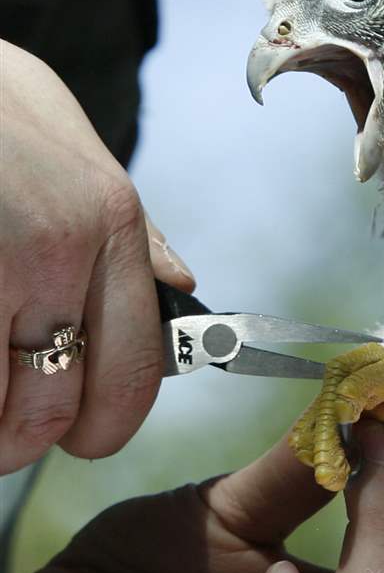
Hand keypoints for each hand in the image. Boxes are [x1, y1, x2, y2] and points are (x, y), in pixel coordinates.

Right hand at [0, 41, 194, 472]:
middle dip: (24, 442)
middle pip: (53, 405)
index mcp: (107, 220)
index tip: (87, 440)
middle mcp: (52, 249)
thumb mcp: (62, 131)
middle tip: (5, 438)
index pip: (136, 366)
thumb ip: (123, 221)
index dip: (110, 424)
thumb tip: (178, 282)